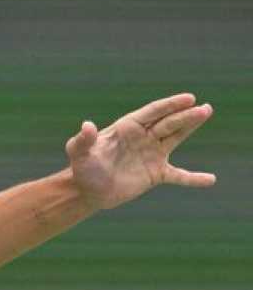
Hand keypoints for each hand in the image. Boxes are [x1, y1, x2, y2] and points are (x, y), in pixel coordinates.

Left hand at [66, 92, 214, 210]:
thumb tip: (86, 125)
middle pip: (168, 123)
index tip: (189, 98)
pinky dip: (193, 178)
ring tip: (206, 112)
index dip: (170, 105)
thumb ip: (82, 140)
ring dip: (190, 127)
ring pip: (175, 137)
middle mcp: (143, 137)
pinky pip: (178, 175)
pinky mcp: (155, 174)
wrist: (86, 191)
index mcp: (127, 128)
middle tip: (204, 109)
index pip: (152, 112)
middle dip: (185, 115)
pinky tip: (209, 180)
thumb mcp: (79, 153)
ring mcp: (151, 154)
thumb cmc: (82, 169)